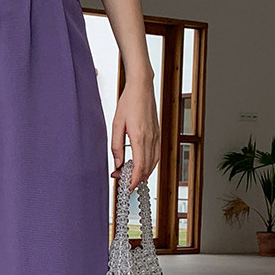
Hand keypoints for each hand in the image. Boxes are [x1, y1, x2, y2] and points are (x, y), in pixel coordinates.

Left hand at [109, 74, 160, 190]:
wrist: (141, 88)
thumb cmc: (128, 102)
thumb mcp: (116, 124)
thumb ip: (116, 146)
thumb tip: (118, 163)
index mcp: (140, 137)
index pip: (140, 166)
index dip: (134, 180)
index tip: (127, 187)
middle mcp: (151, 138)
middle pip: (147, 167)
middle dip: (136, 178)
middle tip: (124, 182)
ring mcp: (156, 136)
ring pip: (154, 162)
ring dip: (144, 173)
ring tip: (133, 178)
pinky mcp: (158, 133)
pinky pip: (156, 154)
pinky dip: (151, 164)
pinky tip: (144, 166)